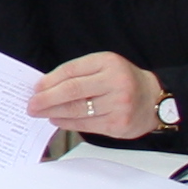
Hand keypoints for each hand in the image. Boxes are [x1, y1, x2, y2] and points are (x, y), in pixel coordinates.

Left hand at [29, 51, 162, 137]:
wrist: (155, 99)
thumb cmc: (124, 81)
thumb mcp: (104, 66)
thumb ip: (78, 73)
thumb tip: (46, 86)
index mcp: (108, 63)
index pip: (71, 71)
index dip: (49, 81)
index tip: (35, 88)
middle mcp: (115, 82)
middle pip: (71, 91)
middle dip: (46, 99)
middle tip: (31, 104)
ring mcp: (119, 104)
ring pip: (76, 110)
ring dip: (53, 113)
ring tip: (41, 112)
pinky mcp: (118, 124)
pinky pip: (86, 125)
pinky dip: (67, 123)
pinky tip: (57, 120)